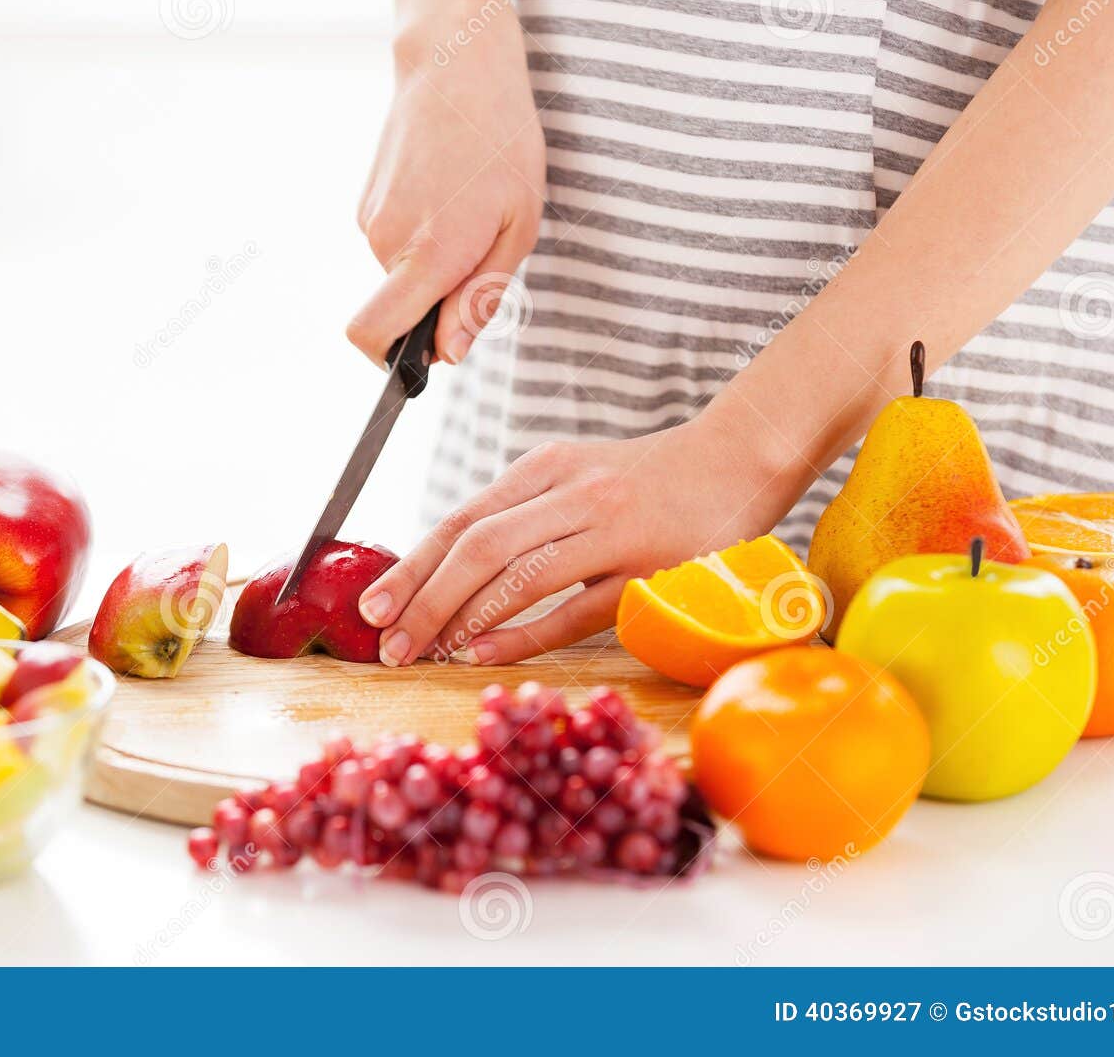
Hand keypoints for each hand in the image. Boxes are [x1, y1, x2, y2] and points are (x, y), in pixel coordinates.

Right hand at [348, 0, 543, 364]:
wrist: (456, 62)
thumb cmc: (502, 141)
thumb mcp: (520, 226)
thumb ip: (481, 297)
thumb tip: (447, 354)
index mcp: (428, 253)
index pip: (373, 335)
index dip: (392, 362)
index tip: (423, 358)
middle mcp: (386, 241)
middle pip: (395, 311)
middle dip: (433, 303)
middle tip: (480, 250)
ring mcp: (369, 220)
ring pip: (396, 276)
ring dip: (432, 263)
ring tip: (469, 209)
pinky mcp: (365, 202)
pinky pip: (392, 245)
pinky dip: (420, 236)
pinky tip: (448, 191)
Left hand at [357, 416, 800, 666]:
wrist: (742, 459)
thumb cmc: (646, 481)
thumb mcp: (574, 478)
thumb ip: (520, 516)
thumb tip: (445, 574)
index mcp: (545, 467)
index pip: (461, 520)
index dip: (411, 567)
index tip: (371, 606)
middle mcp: (572, 492)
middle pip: (477, 547)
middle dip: (423, 599)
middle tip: (388, 643)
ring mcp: (613, 530)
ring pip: (519, 576)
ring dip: (463, 619)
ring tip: (424, 653)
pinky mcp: (650, 570)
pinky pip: (575, 608)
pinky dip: (525, 633)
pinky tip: (486, 652)